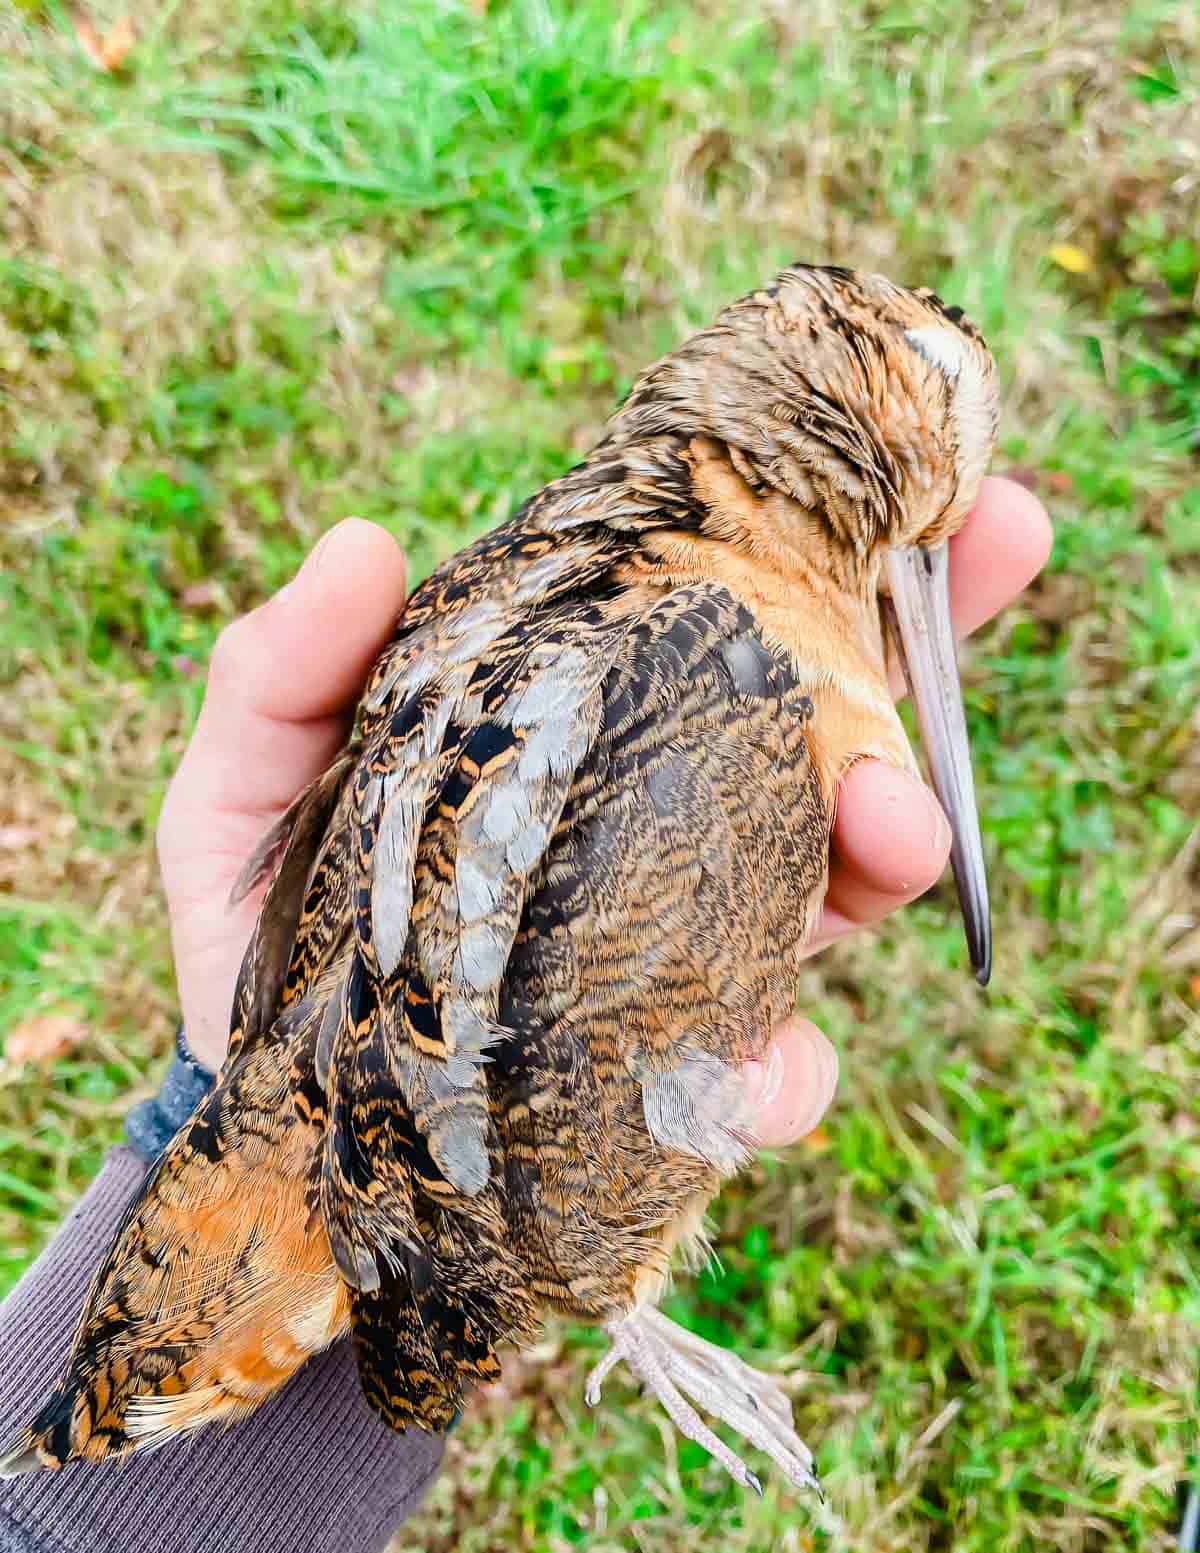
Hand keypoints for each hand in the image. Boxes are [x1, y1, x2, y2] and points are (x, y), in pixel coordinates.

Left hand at [157, 483, 1050, 1139]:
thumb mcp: (237, 790)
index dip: (828, 545)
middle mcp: (665, 822)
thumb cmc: (261, 926)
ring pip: (838, 882)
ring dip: (888, 845)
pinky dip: (781, 1069)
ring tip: (899, 834)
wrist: (263, 1113)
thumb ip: (281, 675)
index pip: (719, 620)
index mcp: (586, 730)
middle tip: (996, 550)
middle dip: (929, 638)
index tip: (935, 474)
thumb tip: (364, 541)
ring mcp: (689, 944)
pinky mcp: (680, 1075)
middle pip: (826, 726)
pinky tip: (757, 1065)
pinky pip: (771, 1070)